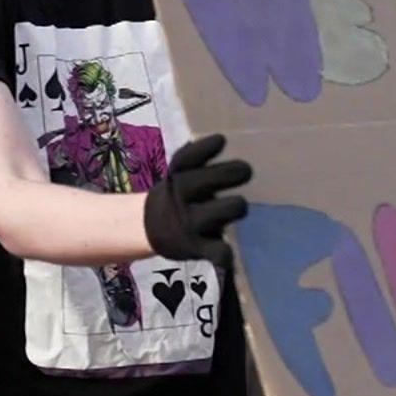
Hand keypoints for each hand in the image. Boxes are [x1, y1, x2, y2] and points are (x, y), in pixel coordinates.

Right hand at [143, 134, 252, 269]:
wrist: (150, 227)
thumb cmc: (180, 193)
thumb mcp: (180, 173)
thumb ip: (198, 159)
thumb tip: (222, 140)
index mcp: (177, 176)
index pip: (185, 160)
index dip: (203, 149)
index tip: (222, 140)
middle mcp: (180, 197)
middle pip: (204, 182)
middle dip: (230, 174)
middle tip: (246, 171)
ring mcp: (189, 223)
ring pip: (218, 214)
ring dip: (234, 206)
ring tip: (239, 204)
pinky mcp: (196, 247)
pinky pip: (215, 252)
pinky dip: (224, 254)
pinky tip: (229, 255)